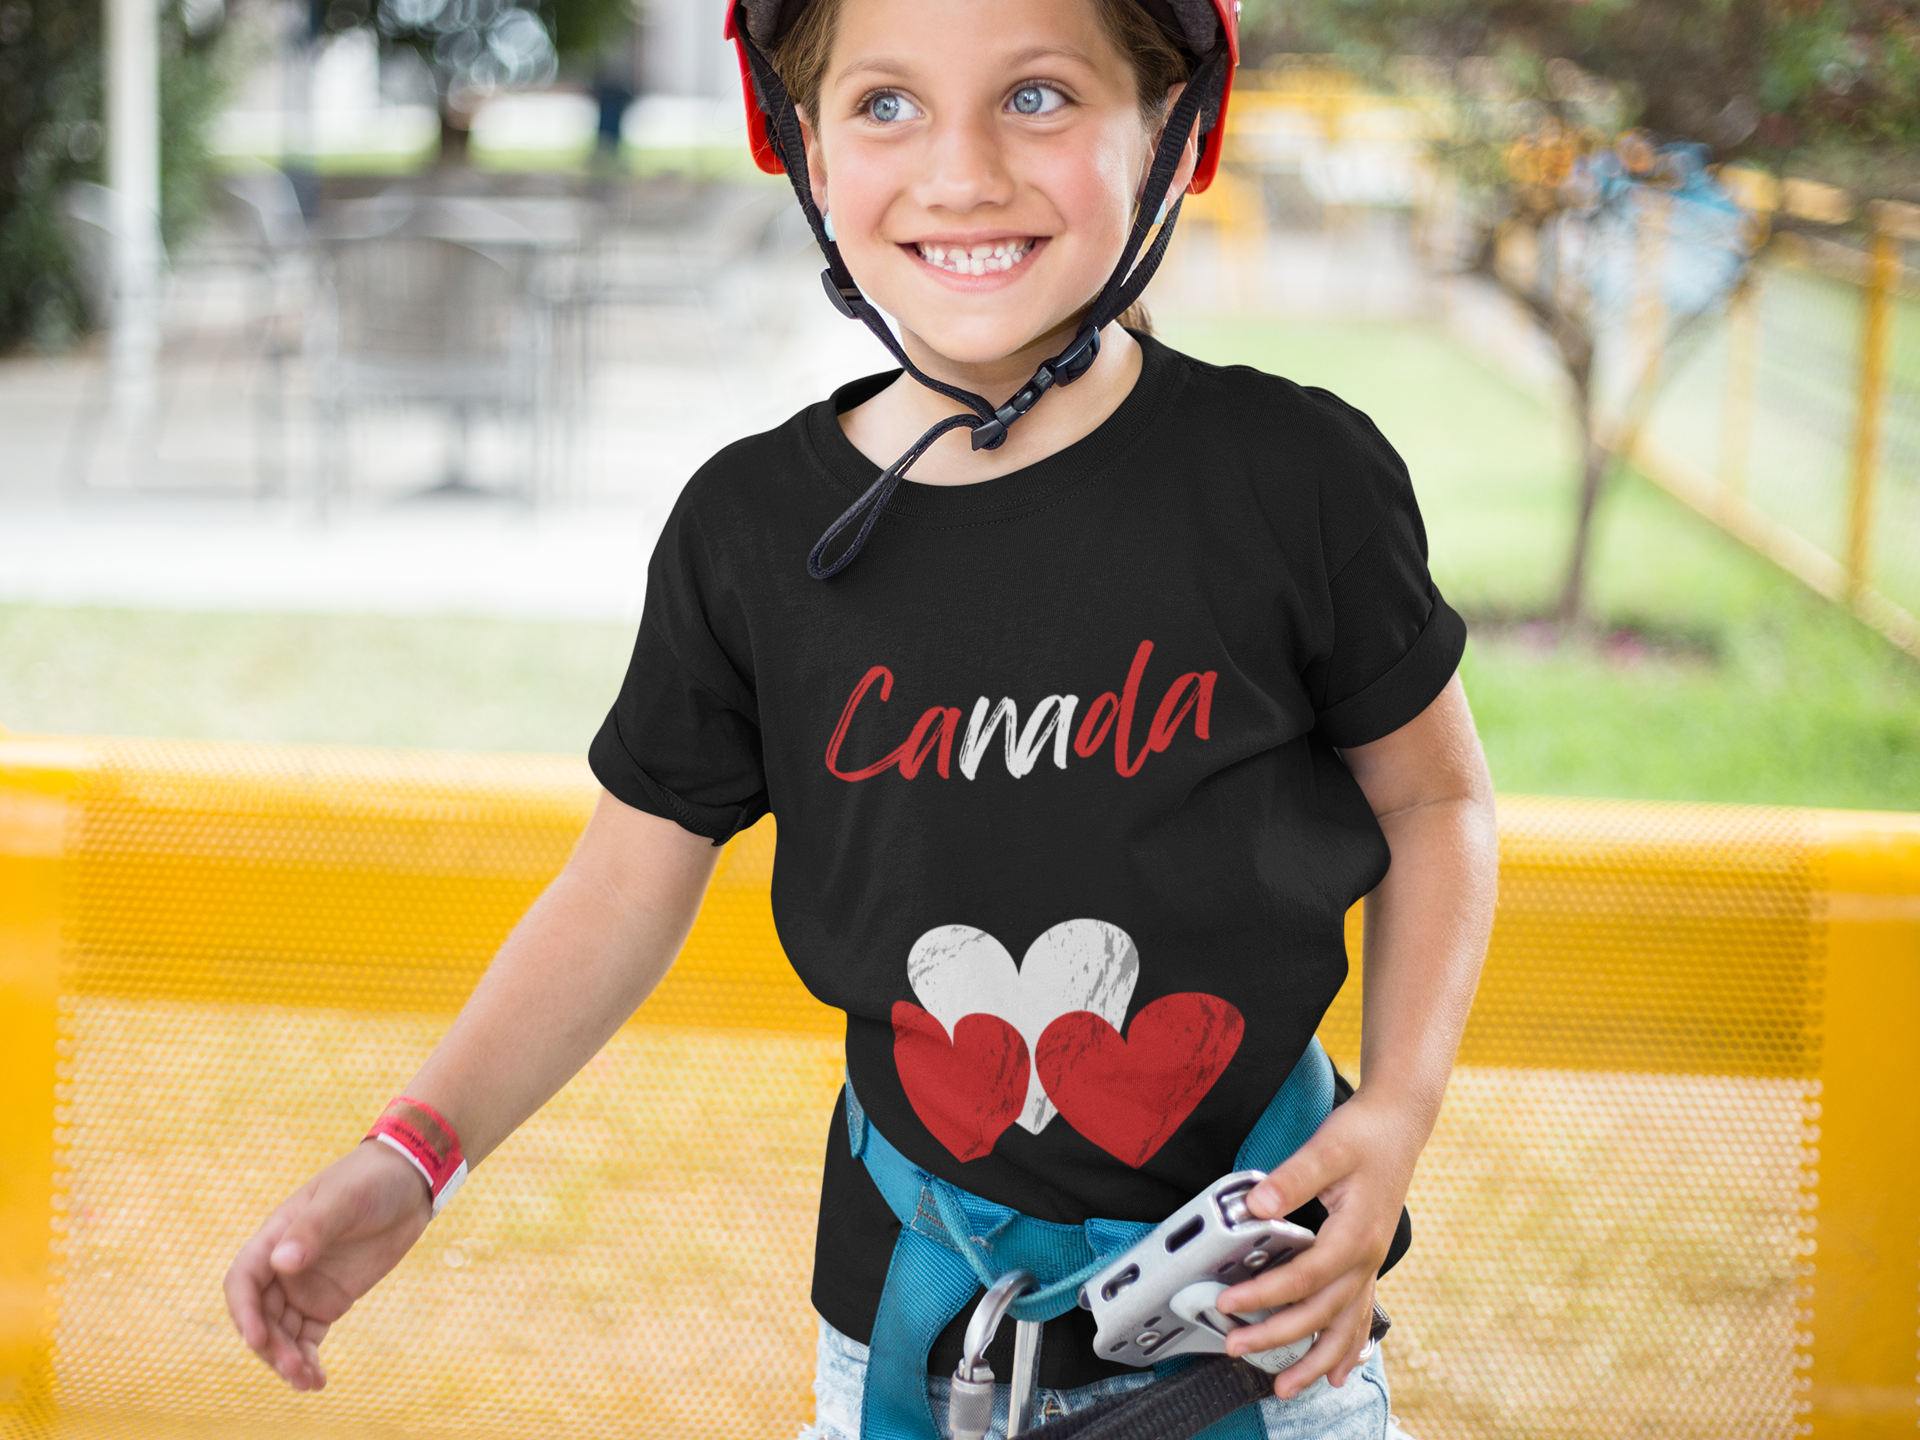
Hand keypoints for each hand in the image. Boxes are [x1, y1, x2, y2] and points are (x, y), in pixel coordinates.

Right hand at [223, 1141, 432, 1389]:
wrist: (409, 1182)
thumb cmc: (371, 1180)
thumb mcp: (344, 1200)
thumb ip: (313, 1230)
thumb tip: (281, 1263)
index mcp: (275, 1238)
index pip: (243, 1281)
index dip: (244, 1312)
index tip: (258, 1339)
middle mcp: (283, 1267)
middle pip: (261, 1316)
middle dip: (271, 1346)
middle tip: (295, 1369)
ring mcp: (305, 1286)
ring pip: (283, 1332)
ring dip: (288, 1359)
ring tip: (308, 1382)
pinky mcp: (329, 1300)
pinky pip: (308, 1336)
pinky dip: (308, 1357)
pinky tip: (317, 1380)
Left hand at [1215, 1090, 1420, 1397]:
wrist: (1400, 1124)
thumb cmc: (1366, 1134)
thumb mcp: (1328, 1147)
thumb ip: (1292, 1178)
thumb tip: (1256, 1205)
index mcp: (1355, 1234)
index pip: (1304, 1276)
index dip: (1265, 1293)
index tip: (1228, 1301)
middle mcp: (1365, 1258)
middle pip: (1320, 1312)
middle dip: (1277, 1336)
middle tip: (1235, 1347)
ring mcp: (1369, 1263)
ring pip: (1344, 1326)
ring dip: (1314, 1360)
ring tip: (1286, 1389)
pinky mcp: (1365, 1260)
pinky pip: (1358, 1314)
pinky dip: (1347, 1346)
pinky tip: (1337, 1372)